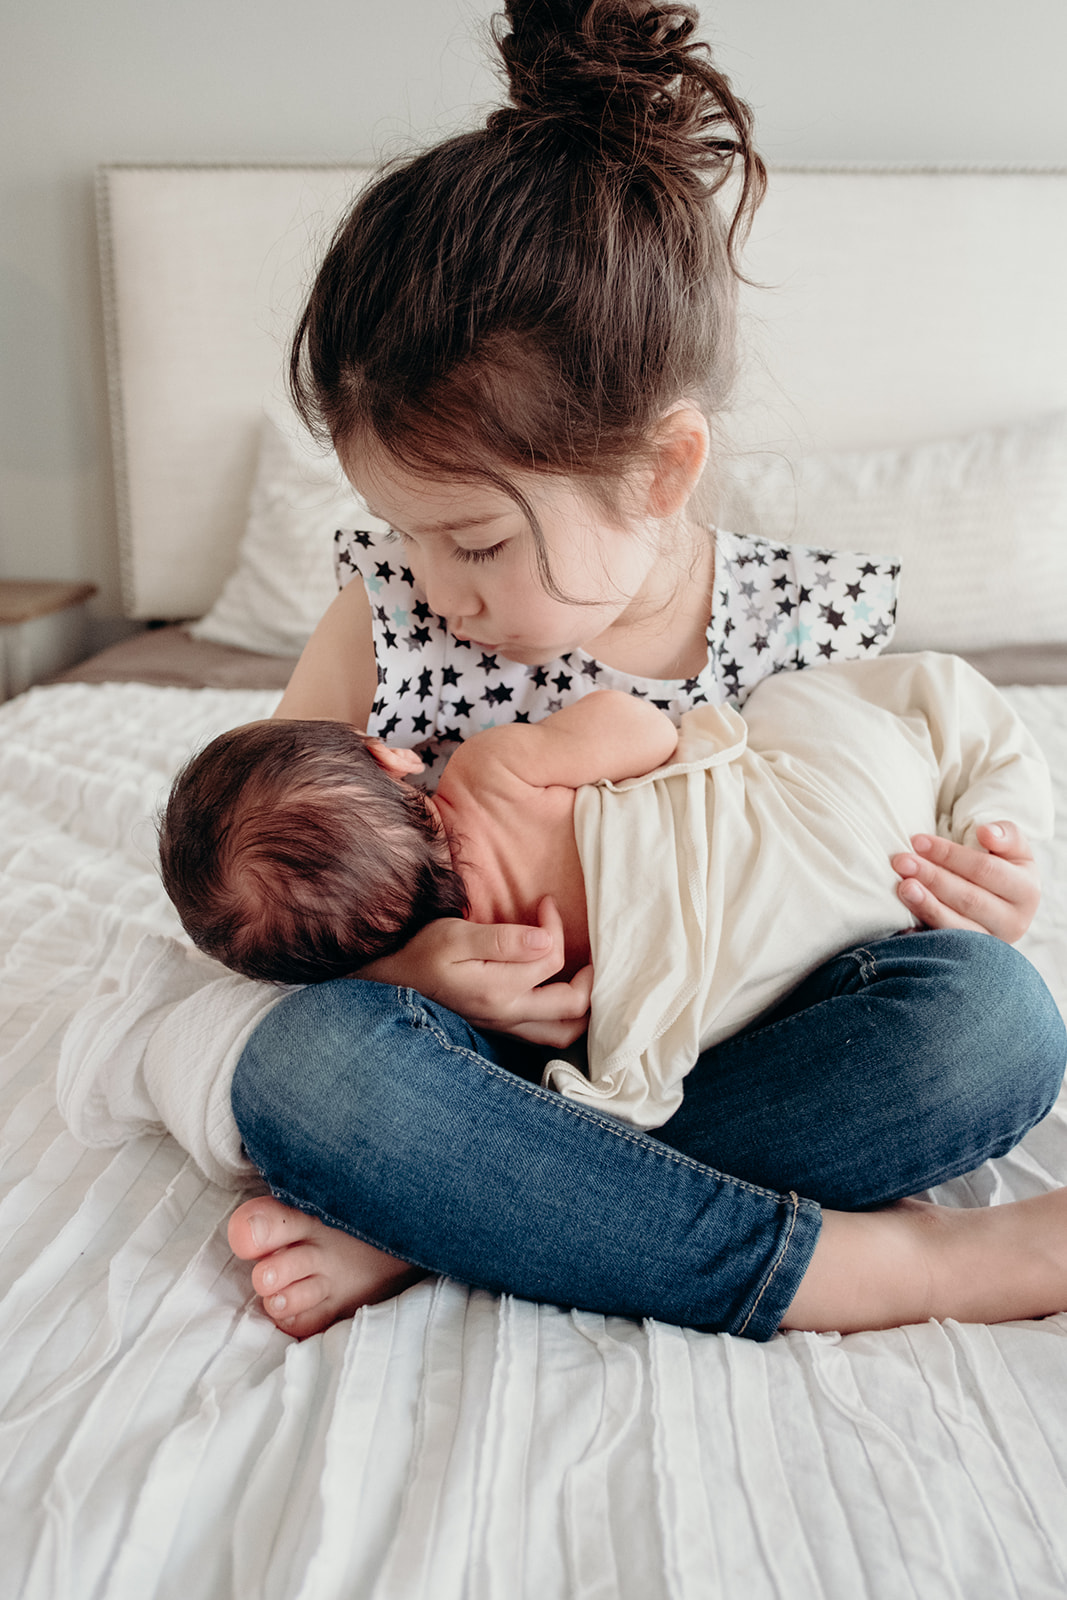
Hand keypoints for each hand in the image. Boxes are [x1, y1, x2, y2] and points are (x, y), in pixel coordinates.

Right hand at [357, 897, 592, 1046]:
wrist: (392, 979)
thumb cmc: (421, 951)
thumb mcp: (456, 936)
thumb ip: (503, 940)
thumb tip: (546, 939)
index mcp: (499, 990)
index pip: (552, 957)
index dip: (555, 926)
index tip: (544, 904)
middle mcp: (508, 1014)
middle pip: (572, 1005)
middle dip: (588, 973)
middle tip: (586, 946)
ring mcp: (505, 1025)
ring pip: (564, 1032)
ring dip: (584, 1007)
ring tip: (587, 977)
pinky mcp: (501, 1026)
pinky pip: (546, 1035)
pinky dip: (565, 1019)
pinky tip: (563, 997)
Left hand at [891, 822, 1040, 942]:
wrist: (1002, 904)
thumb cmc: (1002, 868)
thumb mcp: (1013, 849)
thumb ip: (1006, 835)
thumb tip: (986, 833)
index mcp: (1026, 892)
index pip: (985, 870)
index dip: (950, 854)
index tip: (917, 840)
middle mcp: (1014, 922)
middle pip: (969, 898)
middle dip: (933, 878)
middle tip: (901, 862)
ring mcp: (991, 944)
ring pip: (956, 926)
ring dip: (927, 906)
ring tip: (903, 888)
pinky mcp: (969, 958)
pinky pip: (944, 947)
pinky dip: (923, 935)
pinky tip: (903, 924)